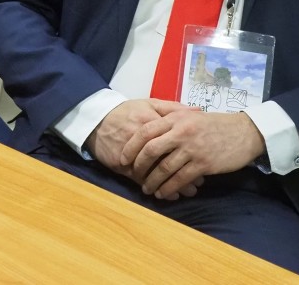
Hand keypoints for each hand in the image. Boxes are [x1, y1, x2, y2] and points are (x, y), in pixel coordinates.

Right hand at [86, 99, 202, 199]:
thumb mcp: (149, 103)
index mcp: (151, 121)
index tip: (202, 160)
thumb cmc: (127, 112)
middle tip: (199, 182)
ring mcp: (131, 154)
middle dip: (184, 172)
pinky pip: (140, 180)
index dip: (189, 151)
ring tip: (188, 191)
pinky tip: (169, 194)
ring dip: (173, 184)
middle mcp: (142, 139)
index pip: (173, 138)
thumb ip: (173, 108)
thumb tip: (198, 110)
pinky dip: (156, 188)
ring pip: (154, 173)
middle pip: (166, 159)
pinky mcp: (121, 166)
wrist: (96, 119)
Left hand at [120, 108, 265, 199]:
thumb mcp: (191, 115)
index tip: (123, 158)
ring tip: (147, 189)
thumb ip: (171, 119)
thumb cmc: (216, 125)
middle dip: (139, 166)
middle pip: (151, 150)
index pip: (145, 131)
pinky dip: (169, 188)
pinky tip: (164, 193)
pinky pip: (180, 179)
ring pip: (164, 168)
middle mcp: (181, 131)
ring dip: (153, 181)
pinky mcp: (203, 164)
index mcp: (176, 118)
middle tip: (133, 175)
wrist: (244, 132)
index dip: (131, 146)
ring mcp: (192, 148)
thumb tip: (149, 129)